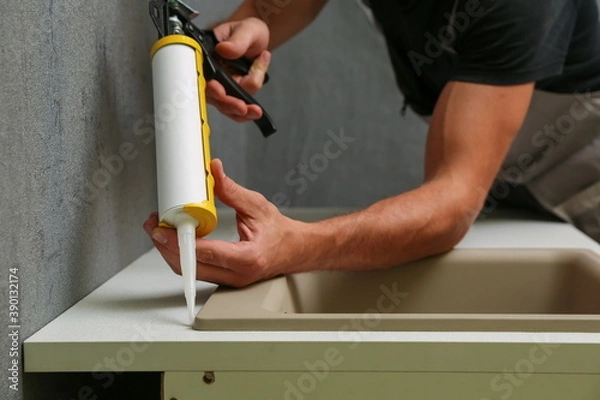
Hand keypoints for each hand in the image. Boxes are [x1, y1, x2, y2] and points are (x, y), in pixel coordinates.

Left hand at [143, 159, 305, 287]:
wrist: (296, 250)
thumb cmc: (281, 233)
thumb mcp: (257, 206)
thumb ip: (231, 191)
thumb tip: (214, 172)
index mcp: (247, 258)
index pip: (206, 253)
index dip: (180, 242)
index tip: (164, 230)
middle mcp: (237, 274)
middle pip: (190, 267)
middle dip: (166, 247)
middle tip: (155, 227)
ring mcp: (230, 280)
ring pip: (189, 271)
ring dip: (171, 252)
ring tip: (161, 231)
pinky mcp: (224, 279)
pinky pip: (196, 270)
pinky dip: (182, 255)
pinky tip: (176, 240)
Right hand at [207, 18, 271, 122]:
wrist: (257, 39)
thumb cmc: (248, 31)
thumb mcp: (246, 30)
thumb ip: (237, 40)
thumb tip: (225, 49)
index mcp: (208, 56)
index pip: (203, 75)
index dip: (210, 86)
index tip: (220, 91)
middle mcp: (212, 74)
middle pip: (215, 96)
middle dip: (229, 103)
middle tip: (242, 107)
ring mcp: (222, 86)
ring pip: (227, 106)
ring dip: (241, 111)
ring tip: (255, 111)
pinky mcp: (233, 94)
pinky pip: (237, 109)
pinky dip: (247, 112)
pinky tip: (255, 113)